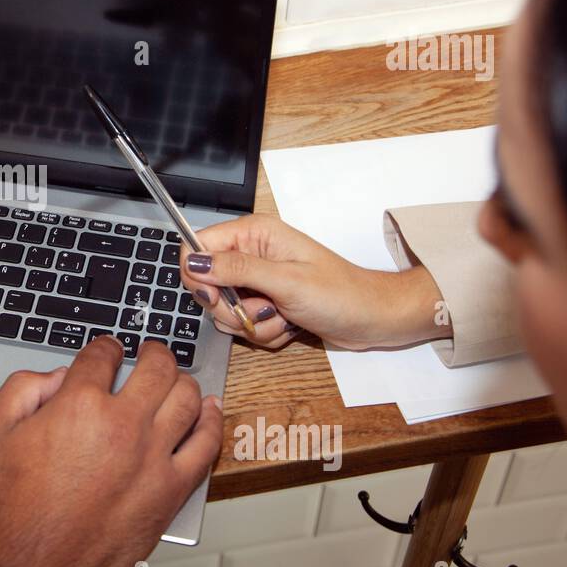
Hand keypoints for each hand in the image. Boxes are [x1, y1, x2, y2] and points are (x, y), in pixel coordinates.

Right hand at [0, 338, 222, 566]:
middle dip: (153, 352)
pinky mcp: (171, 489)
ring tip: (175, 379)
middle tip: (149, 352)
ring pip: (188, 398)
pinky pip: (206, 444)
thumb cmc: (14, 511)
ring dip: (182, 380)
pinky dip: (212, 420)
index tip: (107, 351)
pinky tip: (209, 410)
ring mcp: (153, 457)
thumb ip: (20, 390)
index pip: (104, 355)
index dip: (105, 347)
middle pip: (156, 367)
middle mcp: (122, 426)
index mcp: (78, 406)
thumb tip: (54, 377)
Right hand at [179, 213, 445, 349]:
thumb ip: (236, 269)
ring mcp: (257, 281)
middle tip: (264, 308)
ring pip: (225, 311)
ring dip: (252, 324)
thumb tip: (194, 262)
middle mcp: (251, 254)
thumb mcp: (285, 280)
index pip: (197, 247)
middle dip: (232, 308)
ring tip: (284, 316)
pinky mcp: (265, 304)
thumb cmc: (340, 294)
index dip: (198, 275)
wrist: (372, 318)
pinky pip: (244, 325)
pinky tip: (289, 324)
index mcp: (253, 234)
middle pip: (207, 285)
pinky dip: (265, 332)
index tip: (216, 296)